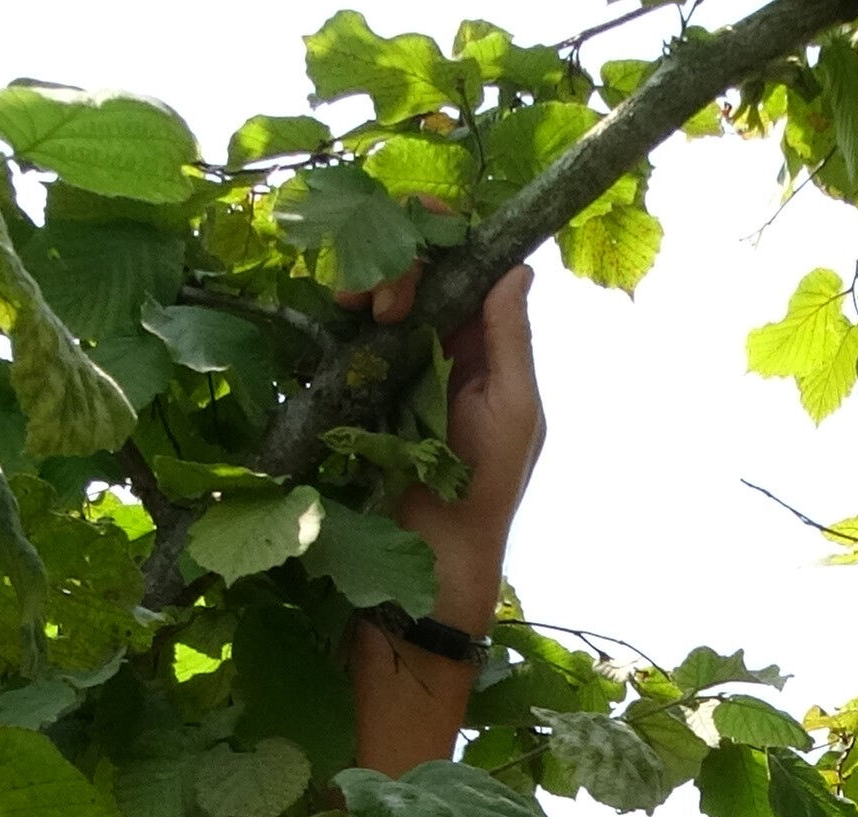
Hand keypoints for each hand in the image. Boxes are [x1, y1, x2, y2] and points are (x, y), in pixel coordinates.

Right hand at [337, 258, 543, 628]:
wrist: (433, 548)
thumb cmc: (485, 484)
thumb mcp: (513, 408)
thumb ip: (512, 338)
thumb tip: (516, 267)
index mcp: (490, 341)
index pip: (468, 262)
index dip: (444, 233)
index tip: (421, 226)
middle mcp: (446, 339)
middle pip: (419, 265)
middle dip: (398, 261)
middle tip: (382, 302)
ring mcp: (402, 357)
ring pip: (380, 288)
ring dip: (367, 281)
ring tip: (356, 308)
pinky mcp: (364, 378)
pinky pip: (350, 327)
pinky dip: (343, 311)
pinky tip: (341, 317)